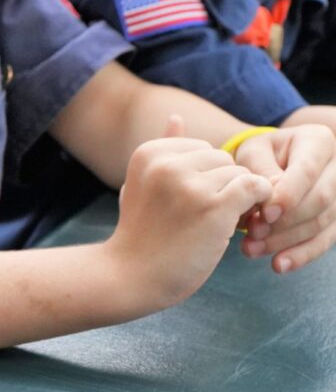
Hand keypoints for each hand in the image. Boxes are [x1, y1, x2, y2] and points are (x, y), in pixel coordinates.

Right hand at [108, 116, 272, 308]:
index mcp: (149, 152)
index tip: (194, 200)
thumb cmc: (141, 232)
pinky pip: (254, 187)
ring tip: (220, 222)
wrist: (133, 274)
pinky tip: (245, 219)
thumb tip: (177, 117)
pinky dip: (258, 201)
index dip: (206, 174)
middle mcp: (167, 163)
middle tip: (211, 213)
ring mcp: (190, 185)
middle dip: (224, 183)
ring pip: (239, 173)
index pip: (201, 148)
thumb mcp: (143, 183)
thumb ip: (164, 149)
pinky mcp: (214, 208)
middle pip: (222, 158)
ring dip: (240, 197)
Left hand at [232, 124, 335, 272]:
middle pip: (320, 200)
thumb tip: (270, 201)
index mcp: (318, 140)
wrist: (271, 162)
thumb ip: (260, 171)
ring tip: (251, 249)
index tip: (265, 213)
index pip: (308, 170)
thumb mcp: (253, 152)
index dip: (289, 194)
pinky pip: (324, 241)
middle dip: (285, 221)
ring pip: (321, 224)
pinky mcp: (335, 220)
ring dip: (285, 241)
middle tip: (252, 233)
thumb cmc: (260, 154)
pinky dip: (300, 255)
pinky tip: (278, 265)